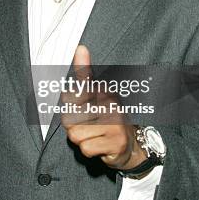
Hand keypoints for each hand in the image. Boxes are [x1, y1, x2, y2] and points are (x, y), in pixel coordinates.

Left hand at [61, 45, 146, 170]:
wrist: (130, 145)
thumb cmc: (106, 122)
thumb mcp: (94, 101)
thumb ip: (81, 83)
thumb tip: (80, 49)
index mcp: (102, 91)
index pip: (86, 80)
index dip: (82, 67)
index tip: (81, 49)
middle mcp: (110, 104)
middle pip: (68, 118)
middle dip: (72, 127)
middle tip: (87, 126)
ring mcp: (115, 123)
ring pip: (76, 135)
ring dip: (82, 140)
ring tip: (95, 136)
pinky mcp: (116, 142)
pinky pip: (86, 148)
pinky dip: (89, 150)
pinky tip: (101, 145)